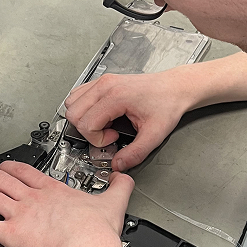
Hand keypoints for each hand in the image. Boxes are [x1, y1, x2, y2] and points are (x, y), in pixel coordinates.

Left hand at [0, 161, 133, 246]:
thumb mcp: (113, 201)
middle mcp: (32, 199)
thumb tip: (125, 178)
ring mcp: (19, 214)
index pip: (27, 173)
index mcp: (52, 190)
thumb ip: (118, 188)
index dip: (12, 167)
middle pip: (1, 180)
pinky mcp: (11, 233)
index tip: (4, 165)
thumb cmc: (95, 231)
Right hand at [64, 69, 195, 170]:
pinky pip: (78, 95)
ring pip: (71, 103)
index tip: (113, 138)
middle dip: (87, 130)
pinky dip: (84, 109)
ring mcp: (102, 81)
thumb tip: (118, 165)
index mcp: (116, 96)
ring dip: (83, 119)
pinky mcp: (102, 82)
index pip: (85, 123)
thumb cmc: (167, 103)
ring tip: (105, 123)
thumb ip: (135, 153)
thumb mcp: (154, 134)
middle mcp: (105, 85)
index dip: (97, 138)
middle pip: (73, 113)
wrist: (174, 88)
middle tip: (107, 133)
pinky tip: (103, 115)